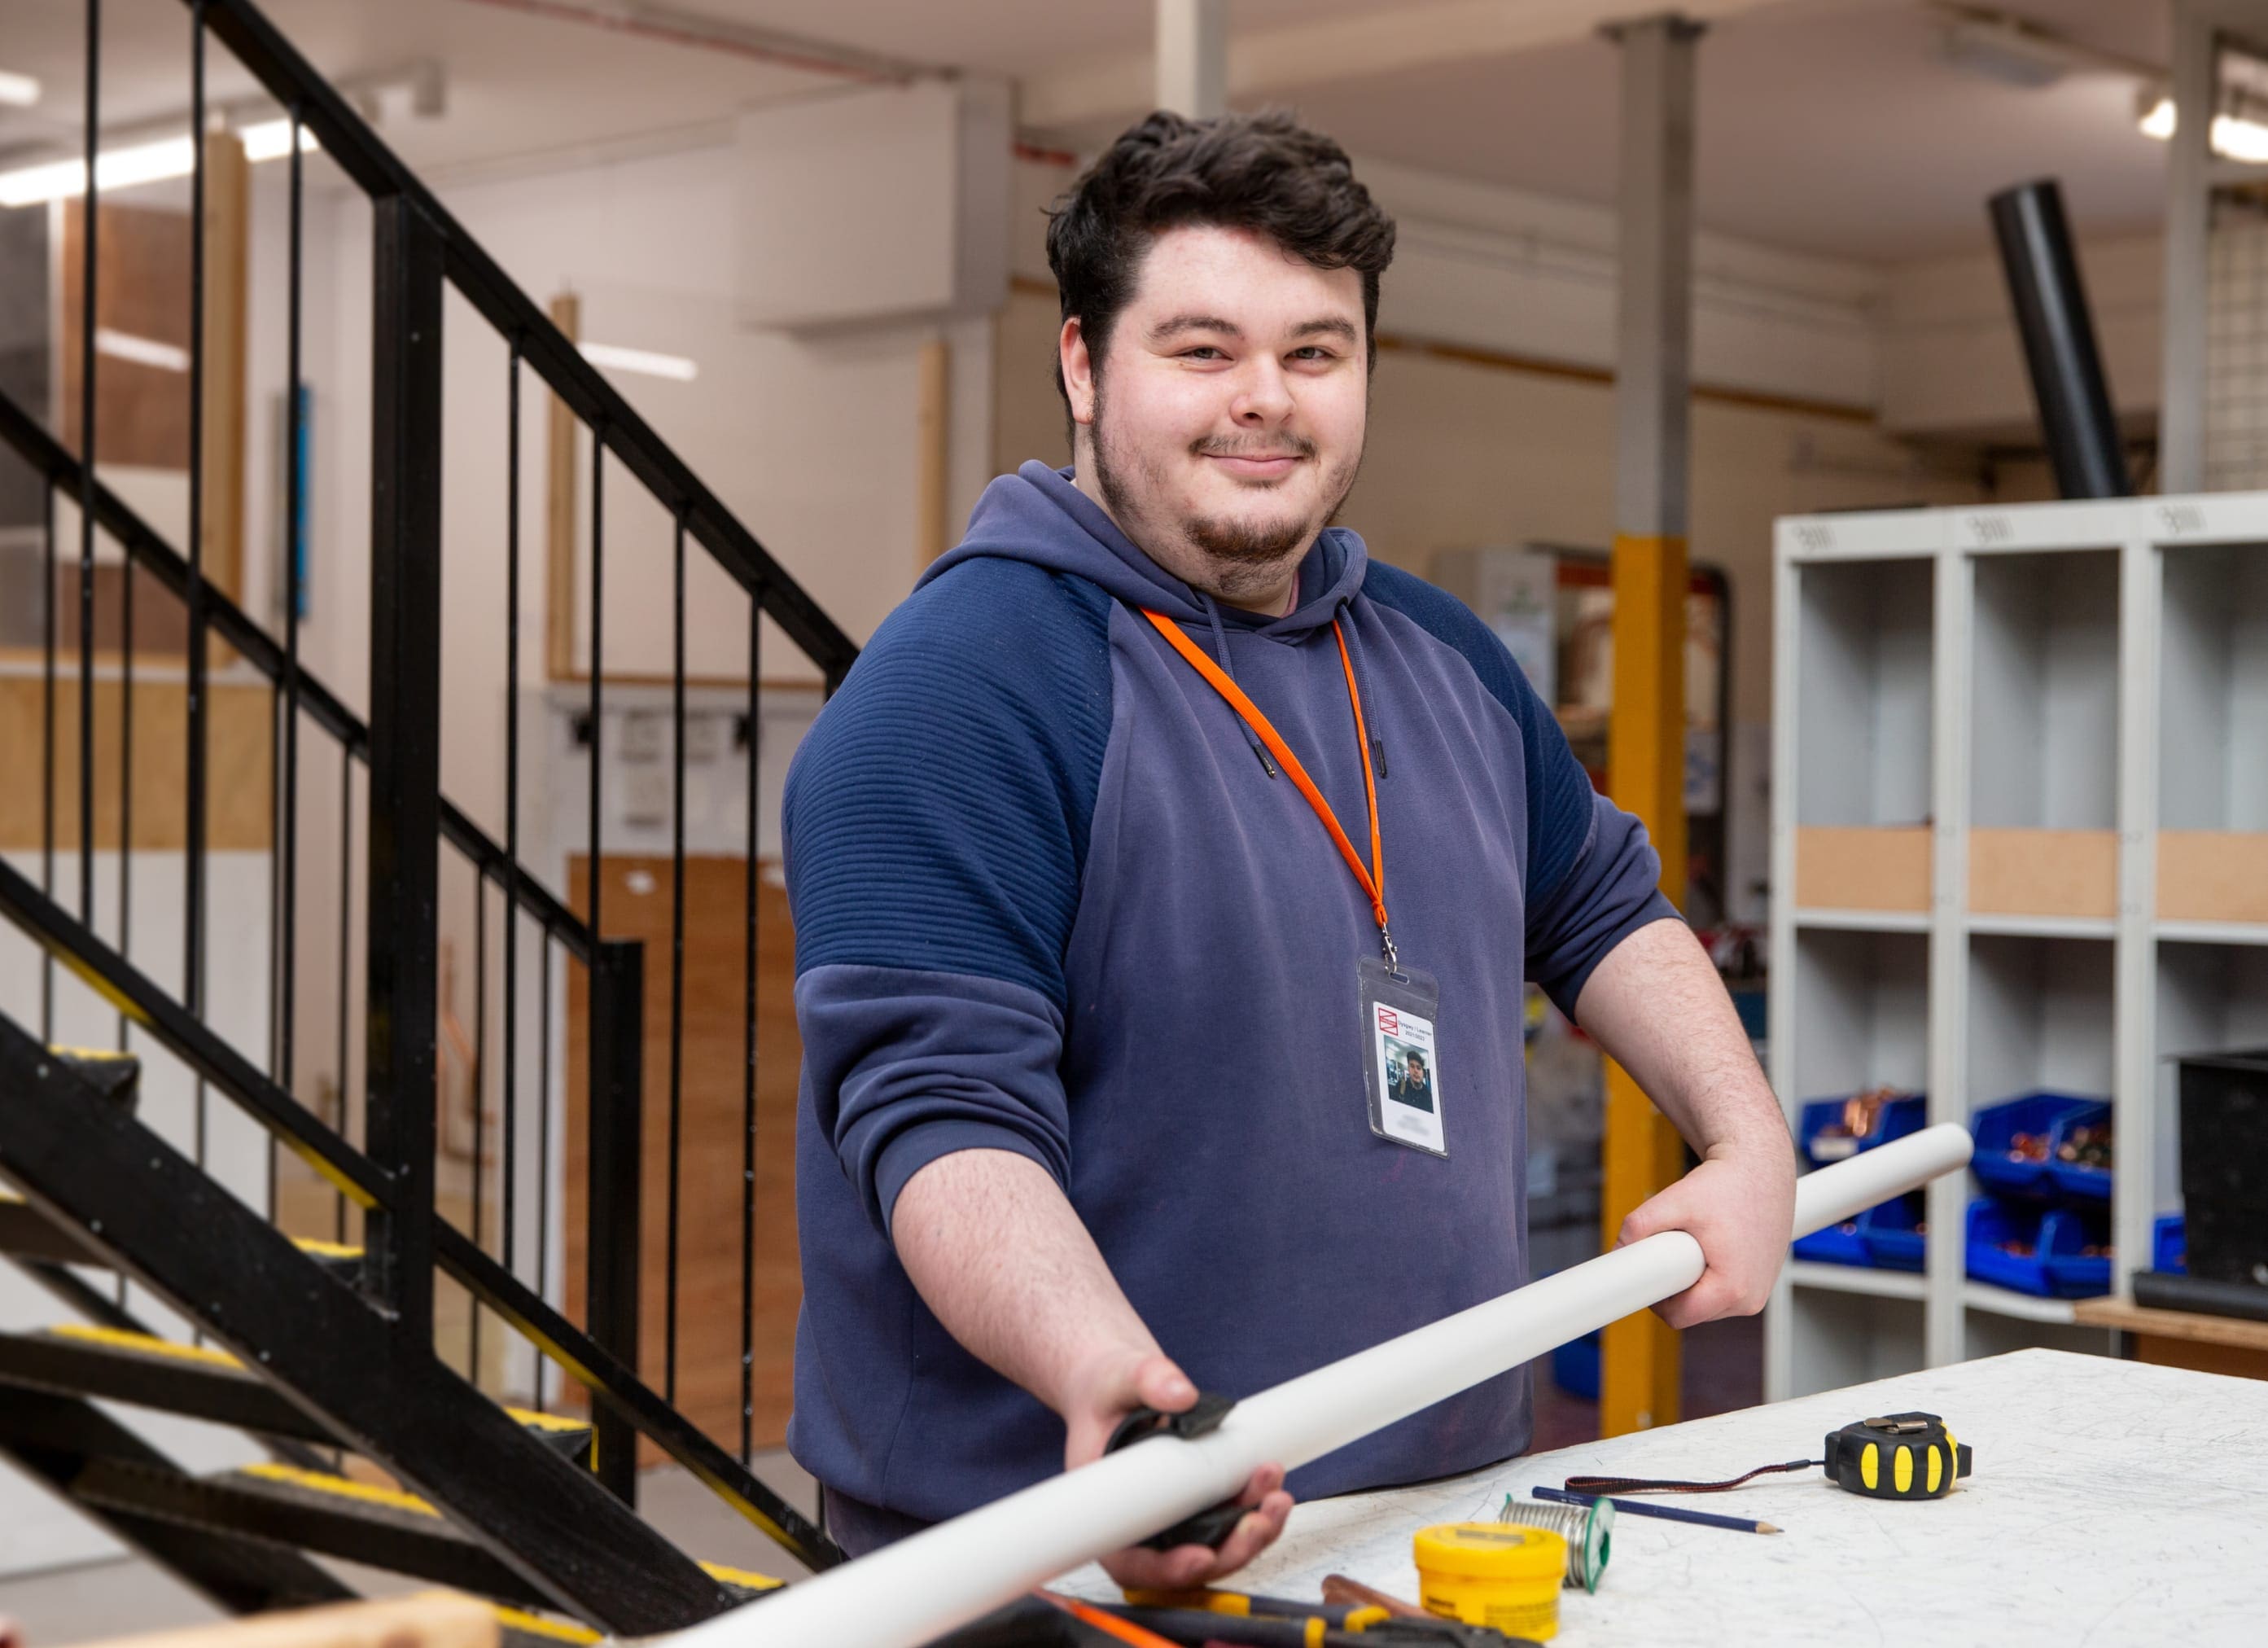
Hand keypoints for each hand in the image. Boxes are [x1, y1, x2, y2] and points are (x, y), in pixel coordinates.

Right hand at [1060, 1346, 1293, 1589]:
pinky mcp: (1196, 1503)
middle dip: (1229, 1551)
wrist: (1115, 1384)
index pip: (1130, 1561)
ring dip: (1251, 1532)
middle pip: (1184, 1564)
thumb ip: (1147, 1379)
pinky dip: (1254, 1511)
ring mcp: (1171, 1516)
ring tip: (1276, 1496)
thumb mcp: (1119, 1375)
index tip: (1201, 1556)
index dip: (1167, 1570)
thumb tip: (1181, 1395)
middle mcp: (1138, 1522)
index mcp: (1103, 1507)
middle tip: (1259, 1521)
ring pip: (1214, 1548)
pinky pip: (1227, 1522)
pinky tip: (1271, 1484)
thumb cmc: (1105, 1390)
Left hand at [1614, 1135, 1794, 1328]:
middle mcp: (1750, 1299)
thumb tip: (1617, 1249)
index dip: (1655, 1298)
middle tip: (1670, 1250)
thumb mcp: (1675, 1200)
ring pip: (1708, 1305)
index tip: (1645, 1276)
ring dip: (1693, 1282)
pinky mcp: (1762, 1284)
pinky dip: (1711, 1275)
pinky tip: (1713, 1247)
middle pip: (1692, 1313)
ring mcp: (1759, 1294)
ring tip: (1696, 1244)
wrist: (1760, 1169)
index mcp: (1732, 1288)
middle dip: (1674, 1287)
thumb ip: (1640, 1225)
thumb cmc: (1726, 1184)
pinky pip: (1723, 1293)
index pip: (1678, 1317)